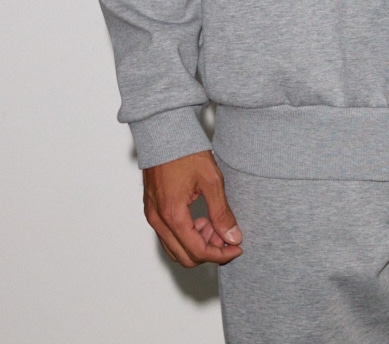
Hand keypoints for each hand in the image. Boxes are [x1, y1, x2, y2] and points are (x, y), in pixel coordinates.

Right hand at [143, 149, 242, 266]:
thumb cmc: (186, 151)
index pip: (197, 251)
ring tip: (214, 224)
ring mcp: (152, 216)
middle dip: (209, 251)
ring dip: (196, 244)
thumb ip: (222, 213)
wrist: (164, 131)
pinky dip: (186, 235)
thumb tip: (233, 237)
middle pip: (184, 256)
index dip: (220, 254)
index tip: (237, 248)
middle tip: (226, 236)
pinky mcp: (152, 210)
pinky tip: (201, 218)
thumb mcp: (211, 180)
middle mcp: (158, 220)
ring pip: (175, 248)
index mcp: (172, 215)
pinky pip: (168, 236)